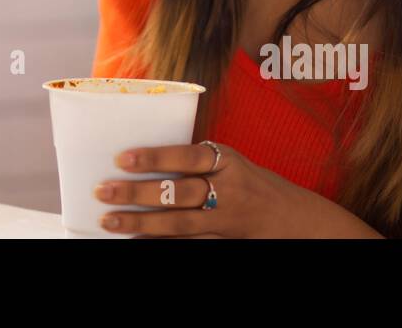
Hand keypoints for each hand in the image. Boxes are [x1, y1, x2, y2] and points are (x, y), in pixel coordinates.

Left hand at [93, 142, 384, 237]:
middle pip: (179, 194)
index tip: (122, 158)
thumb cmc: (253, 183)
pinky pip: (188, 245)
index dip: (156, 157)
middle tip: (103, 191)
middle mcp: (230, 191)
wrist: (297, 221)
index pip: (189, 156)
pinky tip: (137, 242)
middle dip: (138, 193)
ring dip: (141, 224)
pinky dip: (162, 244)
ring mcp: (227, 222)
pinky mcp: (224, 243)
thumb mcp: (233, 163)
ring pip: (179, 225)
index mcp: (230, 162)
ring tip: (110, 221)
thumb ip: (198, 162)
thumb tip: (145, 160)